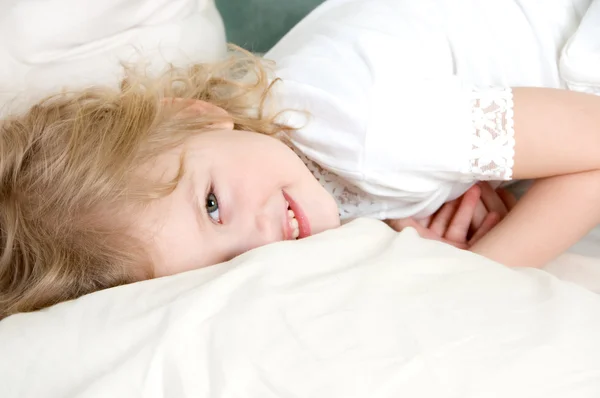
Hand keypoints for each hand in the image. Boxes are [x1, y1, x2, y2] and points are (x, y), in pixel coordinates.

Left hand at [386, 183, 516, 248]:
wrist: (428, 284)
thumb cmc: (414, 255)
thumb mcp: (405, 233)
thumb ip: (401, 219)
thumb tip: (396, 202)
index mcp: (420, 236)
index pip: (430, 213)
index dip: (437, 198)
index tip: (446, 183)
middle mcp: (436, 243)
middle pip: (448, 216)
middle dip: (456, 198)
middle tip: (465, 181)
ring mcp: (451, 250)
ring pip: (461, 224)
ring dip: (470, 207)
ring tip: (478, 188)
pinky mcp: (466, 258)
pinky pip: (478, 240)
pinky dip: (486, 228)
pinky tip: (496, 215)